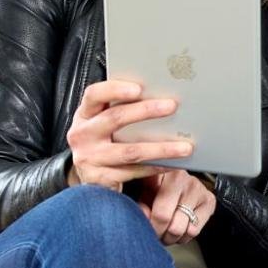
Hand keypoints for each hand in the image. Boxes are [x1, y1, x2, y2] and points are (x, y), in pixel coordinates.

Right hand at [65, 79, 192, 188]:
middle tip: (172, 106)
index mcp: (85, 115)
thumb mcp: (104, 124)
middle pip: (115, 118)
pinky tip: (175, 164)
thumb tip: (161, 96)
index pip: (94, 95)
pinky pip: (135, 171)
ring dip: (161, 148)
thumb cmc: (103, 143)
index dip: (115, 89)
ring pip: (130, 151)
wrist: (89, 177)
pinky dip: (157, 167)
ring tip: (185, 146)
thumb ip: (121, 109)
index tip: (138, 88)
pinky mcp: (100, 179)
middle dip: (146, 111)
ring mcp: (90, 158)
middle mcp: (83, 135)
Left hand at [144, 169, 214, 245]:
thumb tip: (145, 218)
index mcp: (165, 174)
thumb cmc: (154, 187)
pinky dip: (185, 235)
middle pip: (175, 225)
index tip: (149, 231)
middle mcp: (185, 179)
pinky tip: (179, 227)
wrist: (172, 181)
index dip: (154, 228)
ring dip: (174, 237)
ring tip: (166, 231)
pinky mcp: (209, 200)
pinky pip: (196, 229)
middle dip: (164, 235)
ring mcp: (199, 189)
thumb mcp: (142, 194)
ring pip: (187, 229)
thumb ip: (141, 205)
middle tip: (157, 234)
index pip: (162, 214)